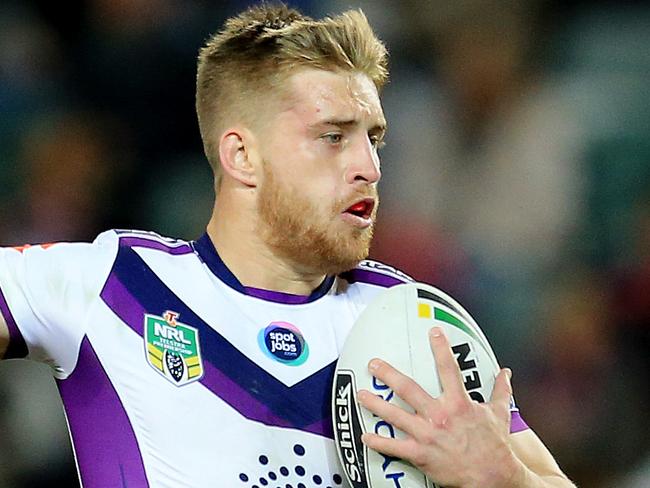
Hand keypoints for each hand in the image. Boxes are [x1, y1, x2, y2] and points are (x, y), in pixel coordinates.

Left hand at [357, 327, 521, 487]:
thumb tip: (505, 373)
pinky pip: (395, 447)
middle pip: (409, 389)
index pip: (449, 369)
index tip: (432, 332)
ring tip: (361, 394)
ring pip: (395, 416)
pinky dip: (378, 442)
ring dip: (376, 404)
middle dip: (389, 374)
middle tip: (374, 364)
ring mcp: (428, 435)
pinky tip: (365, 435)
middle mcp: (440, 415)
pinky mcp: (421, 454)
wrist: (493, 477)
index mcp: (459, 403)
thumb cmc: (495, 446)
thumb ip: (500, 390)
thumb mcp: (499, 414)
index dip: (441, 348)